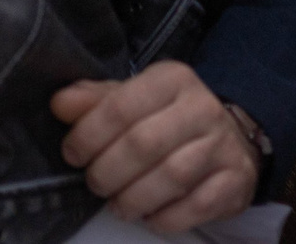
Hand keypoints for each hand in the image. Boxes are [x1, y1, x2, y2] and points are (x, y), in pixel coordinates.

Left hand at [51, 61, 258, 236]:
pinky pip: (196, 207)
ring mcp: (223, 145)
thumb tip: (59, 104)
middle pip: (143, 145)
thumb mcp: (132, 98)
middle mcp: (201, 107)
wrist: (230, 138)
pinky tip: (150, 216)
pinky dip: (166, 218)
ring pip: (170, 178)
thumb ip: (95, 101)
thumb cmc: (168, 118)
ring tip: (118, 204)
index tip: (73, 154)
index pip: (121, 106)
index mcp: (171, 79)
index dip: (89, 135)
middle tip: (95, 183)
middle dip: (108, 171)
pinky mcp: (235, 181)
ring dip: (134, 198)